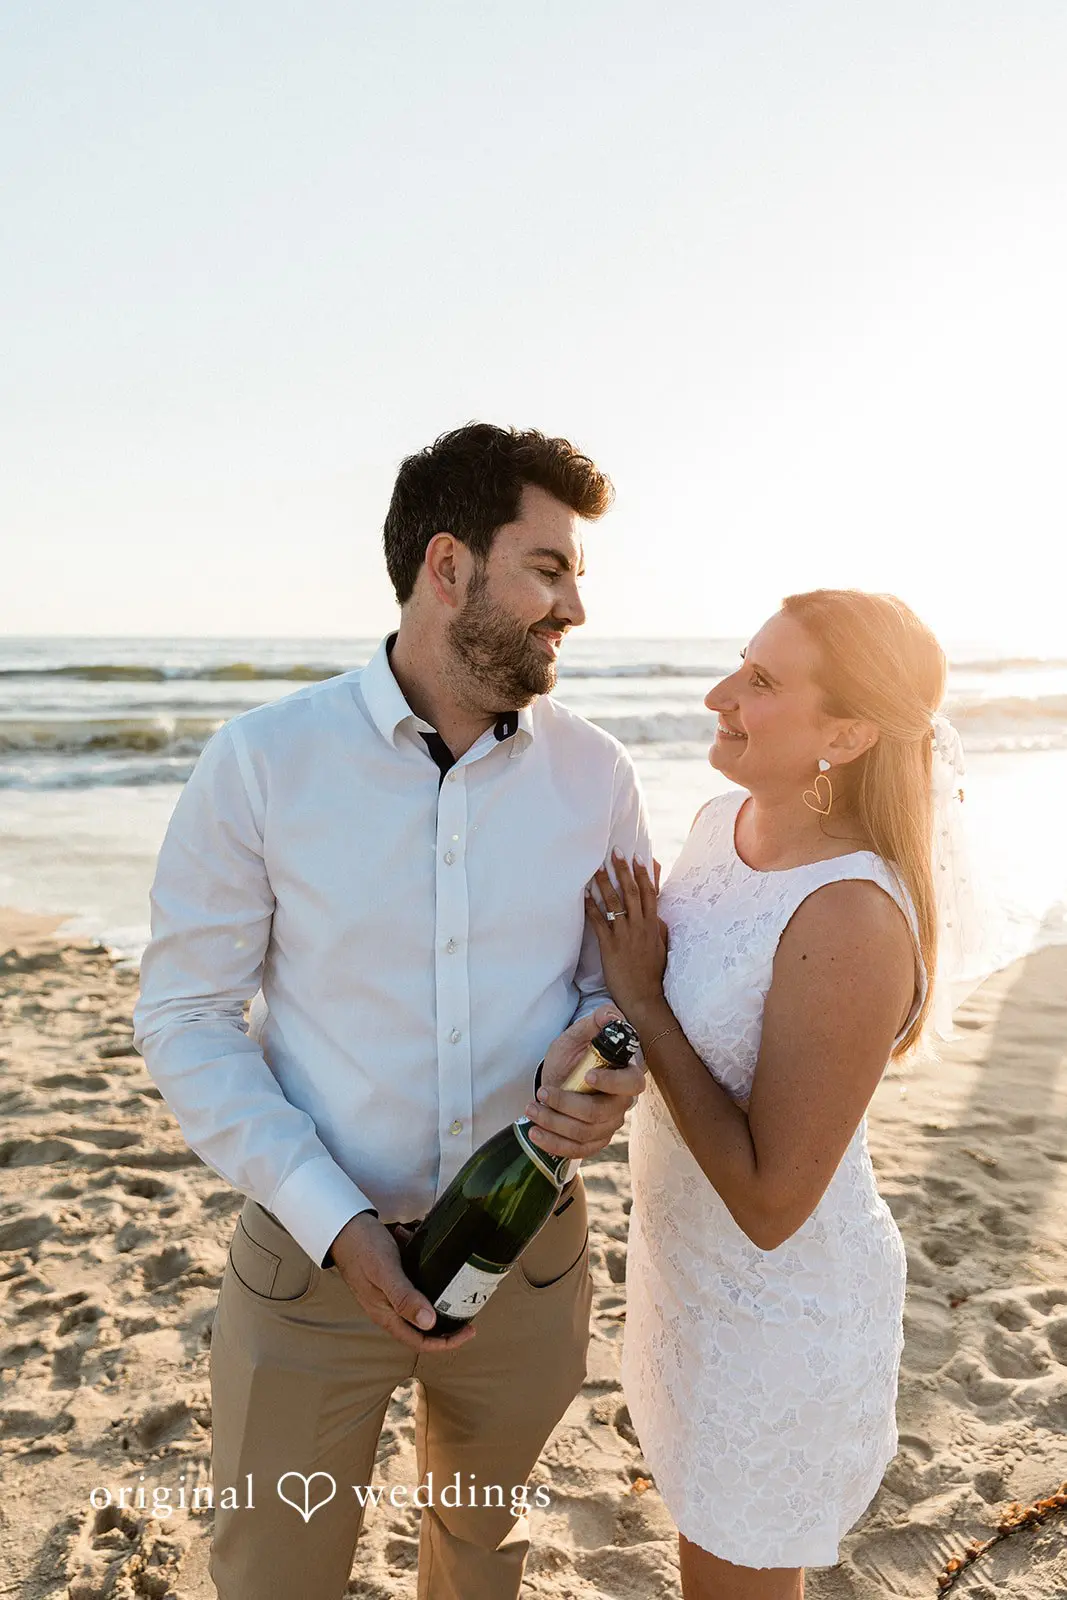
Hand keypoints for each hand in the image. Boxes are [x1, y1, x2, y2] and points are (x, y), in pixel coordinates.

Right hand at [328, 1213, 476, 1352]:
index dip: (445, 1342)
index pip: (419, 1341)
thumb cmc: (362, 1247)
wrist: (345, 1225)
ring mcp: (391, 1292)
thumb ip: (404, 1297)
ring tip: (460, 1288)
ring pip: (422, 1304)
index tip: (468, 1330)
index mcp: (385, 1314)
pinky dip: (429, 1274)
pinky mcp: (395, 1276)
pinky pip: (417, 1282)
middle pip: (422, 1326)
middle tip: (469, 1312)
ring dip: (440, 1298)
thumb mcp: (385, 1272)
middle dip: (447, 1323)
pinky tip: (439, 1261)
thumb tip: (429, 1323)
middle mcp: (389, 1307)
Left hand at [522, 1003, 646, 1159]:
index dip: (611, 1082)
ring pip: (584, 1132)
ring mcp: (609, 1125)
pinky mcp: (594, 1141)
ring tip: (531, 1109)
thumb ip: (594, 1022)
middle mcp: (621, 1103)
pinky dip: (554, 1144)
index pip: (630, 1083)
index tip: (587, 1075)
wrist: (559, 1079)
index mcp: (625, 1074)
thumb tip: (610, 1016)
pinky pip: (578, 1150)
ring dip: (553, 1123)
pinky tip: (535, 1134)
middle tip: (541, 1093)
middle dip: (566, 1105)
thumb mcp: (577, 1035)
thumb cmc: (572, 1056)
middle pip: (600, 1113)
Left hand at [586, 852, 667, 1018]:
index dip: (643, 874)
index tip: (638, 857)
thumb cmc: (652, 972)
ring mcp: (625, 935)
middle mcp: (640, 927)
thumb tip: (658, 913)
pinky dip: (592, 908)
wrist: (644, 996)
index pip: (650, 893)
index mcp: (652, 925)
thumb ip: (659, 927)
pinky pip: (600, 923)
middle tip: (615, 852)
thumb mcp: (661, 946)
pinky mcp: (611, 946)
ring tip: (596, 868)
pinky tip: (584, 896)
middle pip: (632, 892)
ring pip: (615, 904)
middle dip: (623, 870)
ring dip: (605, 884)